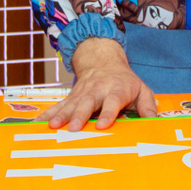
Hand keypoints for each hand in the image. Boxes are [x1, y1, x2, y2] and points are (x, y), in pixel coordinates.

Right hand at [43, 38, 157, 130]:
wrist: (102, 61)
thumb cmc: (125, 82)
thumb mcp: (142, 90)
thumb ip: (148, 106)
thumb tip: (154, 122)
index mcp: (116, 90)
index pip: (112, 102)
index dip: (108, 114)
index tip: (103, 125)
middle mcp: (97, 91)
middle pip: (88, 103)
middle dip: (80, 115)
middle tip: (74, 128)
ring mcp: (81, 94)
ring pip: (70, 105)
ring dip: (61, 115)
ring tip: (52, 127)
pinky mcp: (71, 97)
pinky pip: (58, 106)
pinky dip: (46, 114)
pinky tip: (36, 124)